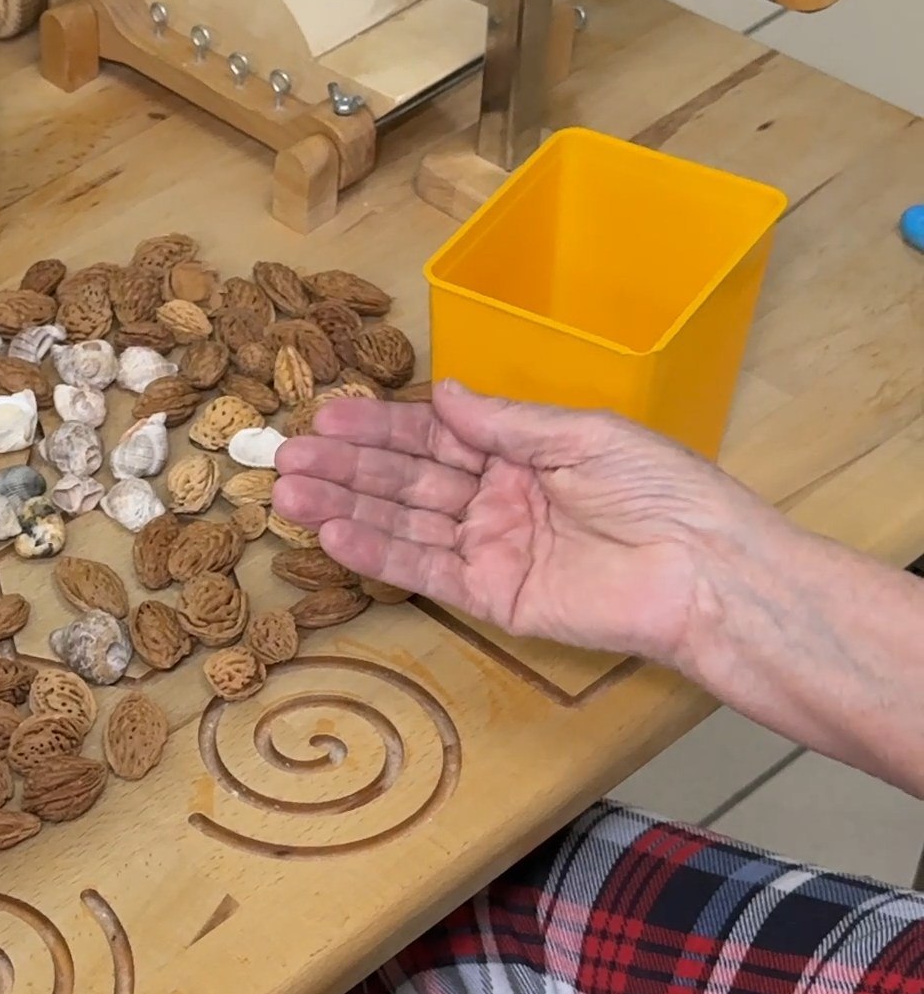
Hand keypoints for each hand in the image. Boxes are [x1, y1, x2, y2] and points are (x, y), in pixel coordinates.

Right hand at [271, 381, 781, 663]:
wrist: (707, 573)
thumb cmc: (663, 493)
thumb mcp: (585, 435)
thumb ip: (506, 423)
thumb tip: (440, 395)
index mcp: (524, 454)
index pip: (436, 436)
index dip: (381, 427)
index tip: (328, 417)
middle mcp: (498, 500)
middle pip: (408, 480)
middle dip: (347, 467)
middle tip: (286, 455)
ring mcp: (492, 550)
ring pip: (405, 524)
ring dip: (347, 508)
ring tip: (289, 494)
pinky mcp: (493, 598)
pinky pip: (425, 572)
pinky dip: (379, 554)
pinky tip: (334, 536)